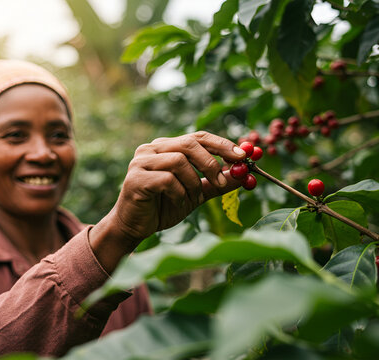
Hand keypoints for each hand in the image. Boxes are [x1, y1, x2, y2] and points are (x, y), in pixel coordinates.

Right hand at [89, 131, 246, 271]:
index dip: (222, 144)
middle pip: (189, 143)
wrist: (134, 227)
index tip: (243, 156)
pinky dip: (178, 193)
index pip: (198, 137)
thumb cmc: (163, 208)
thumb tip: (244, 175)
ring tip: (190, 199)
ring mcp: (141, 162)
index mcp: (166, 147)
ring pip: (179, 161)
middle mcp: (152, 149)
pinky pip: (167, 179)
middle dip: (211, 162)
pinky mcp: (136, 178)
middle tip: (223, 181)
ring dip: (192, 183)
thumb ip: (216, 184)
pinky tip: (176, 203)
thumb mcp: (195, 194)